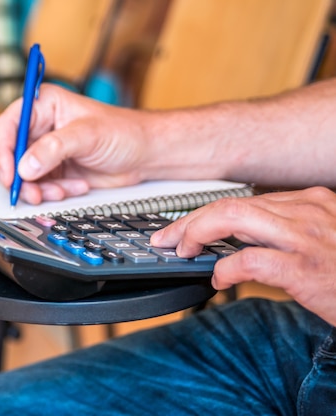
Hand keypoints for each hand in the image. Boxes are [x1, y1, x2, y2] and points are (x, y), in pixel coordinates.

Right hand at [0, 84, 148, 204]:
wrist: (144, 155)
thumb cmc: (123, 132)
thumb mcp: (87, 135)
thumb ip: (54, 149)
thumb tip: (26, 167)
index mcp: (44, 105)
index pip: (8, 126)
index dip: (4, 150)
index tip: (10, 173)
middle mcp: (40, 128)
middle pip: (9, 154)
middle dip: (19, 176)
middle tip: (31, 191)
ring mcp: (45, 151)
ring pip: (22, 175)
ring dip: (38, 188)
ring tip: (60, 191)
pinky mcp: (53, 171)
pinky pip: (39, 186)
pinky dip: (52, 192)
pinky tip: (74, 186)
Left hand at [150, 187, 335, 325]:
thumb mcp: (318, 241)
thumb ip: (279, 234)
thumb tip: (231, 241)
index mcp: (309, 202)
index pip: (241, 201)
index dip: (203, 214)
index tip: (180, 228)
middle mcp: (307, 211)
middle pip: (230, 205)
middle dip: (189, 221)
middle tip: (167, 240)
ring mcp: (306, 237)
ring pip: (234, 220)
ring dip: (197, 234)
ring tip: (182, 252)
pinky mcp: (305, 267)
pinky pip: (250, 260)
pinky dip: (225, 268)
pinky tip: (218, 278)